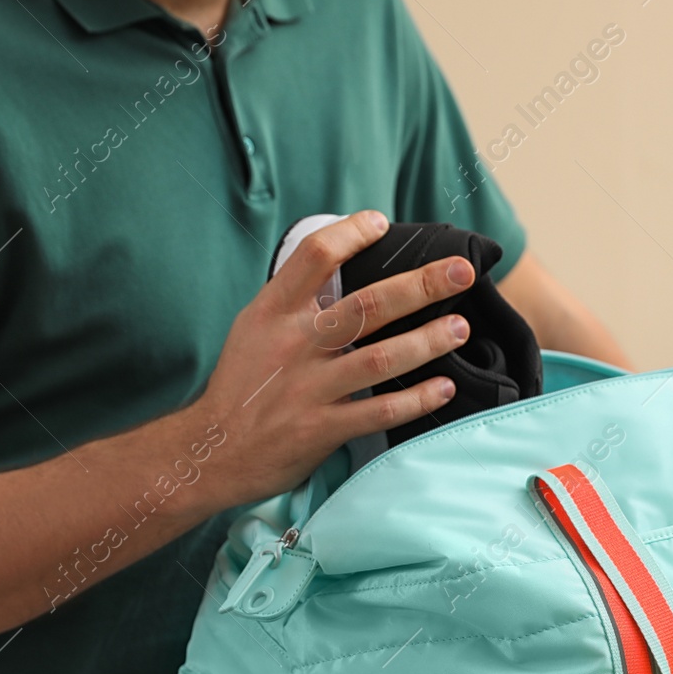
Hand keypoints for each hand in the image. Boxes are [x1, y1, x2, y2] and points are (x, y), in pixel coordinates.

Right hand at [184, 210, 475, 510]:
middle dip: (421, 285)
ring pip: (380, 359)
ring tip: (460, 329)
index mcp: (273, 312)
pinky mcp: (321, 430)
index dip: (351, 233)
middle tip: (461, 271)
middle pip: (367, 305)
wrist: (211, 450)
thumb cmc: (242, 384)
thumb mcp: (255, 329)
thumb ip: (295, 302)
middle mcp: (293, 345)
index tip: (381, 223)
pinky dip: (416, 400)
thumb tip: (343, 267)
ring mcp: (309, 389)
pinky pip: (379, 412)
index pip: (315, 256)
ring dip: (428, 341)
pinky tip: (444, 388)